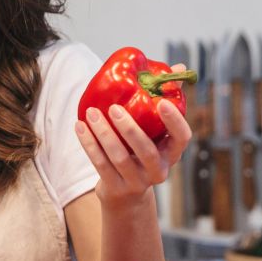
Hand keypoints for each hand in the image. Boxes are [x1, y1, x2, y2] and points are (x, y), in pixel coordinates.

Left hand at [75, 64, 193, 208]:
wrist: (125, 193)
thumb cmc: (141, 150)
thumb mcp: (155, 131)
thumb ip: (164, 99)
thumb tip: (179, 67)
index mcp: (172, 152)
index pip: (182, 137)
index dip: (174, 121)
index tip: (161, 102)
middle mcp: (158, 170)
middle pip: (147, 151)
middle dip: (130, 129)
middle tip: (114, 108)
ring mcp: (137, 182)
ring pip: (119, 158)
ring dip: (103, 134)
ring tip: (91, 113)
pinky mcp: (116, 188)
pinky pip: (100, 165)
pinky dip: (89, 144)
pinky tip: (79, 126)